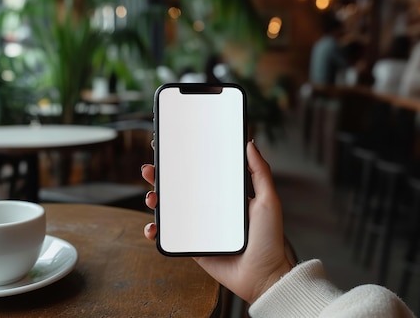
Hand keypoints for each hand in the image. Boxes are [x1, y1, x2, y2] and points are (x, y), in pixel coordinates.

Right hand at [141, 141, 292, 304]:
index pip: (200, 171)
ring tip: (151, 197)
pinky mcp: (192, 246)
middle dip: (160, 176)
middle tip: (150, 169)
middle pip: (178, 187)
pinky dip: (156, 230)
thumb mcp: (268, 200)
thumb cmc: (269, 240)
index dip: (182, 159)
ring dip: (154, 200)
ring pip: (169, 209)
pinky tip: (153, 227)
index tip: (168, 147)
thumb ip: (260, 172)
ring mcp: (198, 227)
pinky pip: (169, 236)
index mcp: (224, 194)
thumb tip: (250, 144)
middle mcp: (209, 208)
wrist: (263, 276)